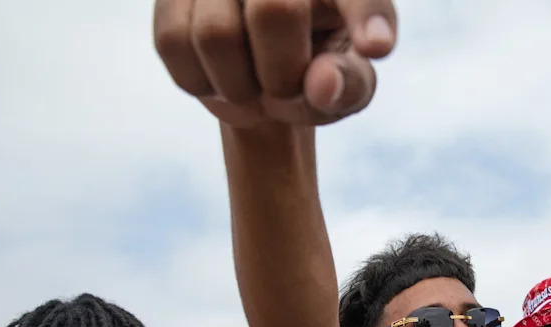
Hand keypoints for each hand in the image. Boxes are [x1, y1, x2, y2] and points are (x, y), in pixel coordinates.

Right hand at [153, 0, 397, 127]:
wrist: (261, 65)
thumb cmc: (318, 69)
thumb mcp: (347, 85)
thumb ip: (348, 85)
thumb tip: (322, 85)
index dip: (365, 15)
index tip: (376, 47)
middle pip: (274, 11)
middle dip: (281, 76)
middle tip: (286, 91)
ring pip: (215, 34)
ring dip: (238, 89)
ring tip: (255, 90)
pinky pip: (173, 43)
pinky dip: (200, 83)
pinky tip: (222, 81)